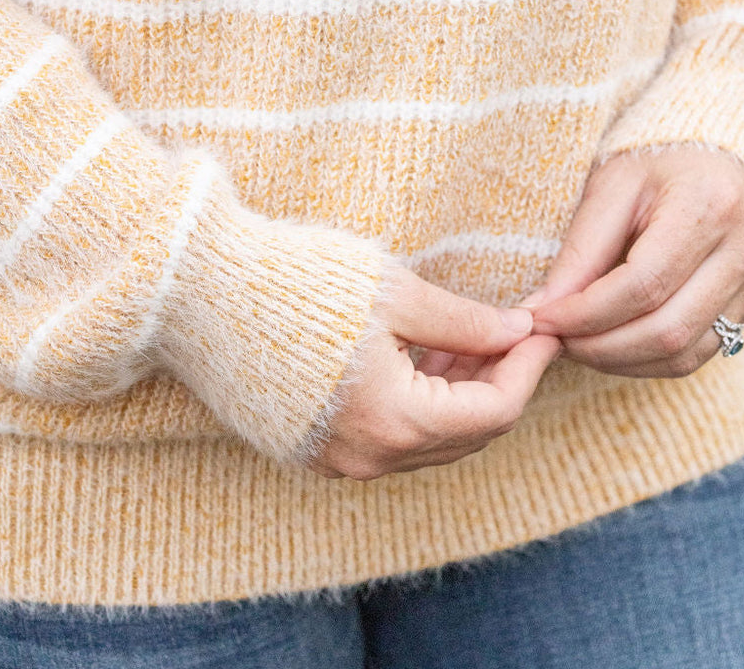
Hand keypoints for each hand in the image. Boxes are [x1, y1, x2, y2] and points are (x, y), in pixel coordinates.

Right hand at [306, 265, 560, 480]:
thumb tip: (519, 331)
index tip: (545, 330)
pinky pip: (391, 439)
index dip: (529, 368)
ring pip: (429, 439)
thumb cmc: (299, 284)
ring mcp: (336, 460)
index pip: (495, 411)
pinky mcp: (313, 448)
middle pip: (467, 433)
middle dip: (501, 382)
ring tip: (474, 339)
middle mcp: (368, 457)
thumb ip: (466, 322)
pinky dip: (422, 404)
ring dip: (462, 394)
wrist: (198, 294)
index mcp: (395, 421)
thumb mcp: (396, 294)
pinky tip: (425, 359)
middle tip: (516, 332)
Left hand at [517, 147, 743, 378]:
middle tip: (556, 340)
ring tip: (579, 344)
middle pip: (667, 329)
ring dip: (621, 361)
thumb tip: (542, 310)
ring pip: (684, 353)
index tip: (542, 320)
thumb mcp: (611, 188)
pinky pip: (699, 354)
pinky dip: (648, 361)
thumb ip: (580, 251)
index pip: (642, 285)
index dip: (585, 313)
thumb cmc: (658, 162)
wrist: (720, 153)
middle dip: (600, 347)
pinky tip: (614, 345)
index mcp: (707, 206)